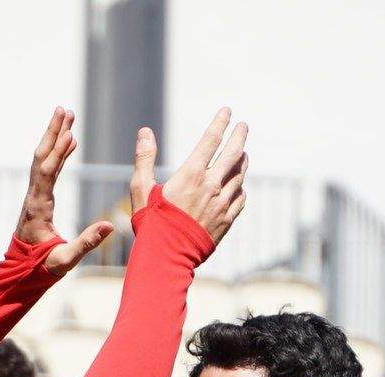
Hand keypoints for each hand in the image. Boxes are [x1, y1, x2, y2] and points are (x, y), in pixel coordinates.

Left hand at [16, 108, 115, 277]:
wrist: (19, 275)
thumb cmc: (41, 269)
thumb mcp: (64, 261)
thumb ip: (85, 244)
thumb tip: (110, 226)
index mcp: (38, 208)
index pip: (47, 173)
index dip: (58, 151)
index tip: (69, 131)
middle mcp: (33, 198)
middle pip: (42, 158)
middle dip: (52, 133)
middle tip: (63, 109)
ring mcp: (34, 197)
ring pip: (43, 161)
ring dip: (54, 138)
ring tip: (66, 116)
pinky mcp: (38, 200)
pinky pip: (48, 171)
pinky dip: (59, 154)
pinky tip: (70, 143)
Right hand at [133, 111, 248, 247]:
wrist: (166, 257)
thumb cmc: (150, 223)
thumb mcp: (140, 189)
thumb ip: (144, 159)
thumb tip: (145, 132)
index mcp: (191, 174)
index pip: (211, 140)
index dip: (220, 122)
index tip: (227, 111)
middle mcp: (211, 186)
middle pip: (234, 153)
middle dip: (240, 136)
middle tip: (243, 126)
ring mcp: (222, 203)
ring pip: (240, 175)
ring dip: (243, 160)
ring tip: (243, 153)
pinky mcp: (227, 220)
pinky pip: (240, 198)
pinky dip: (240, 187)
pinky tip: (238, 185)